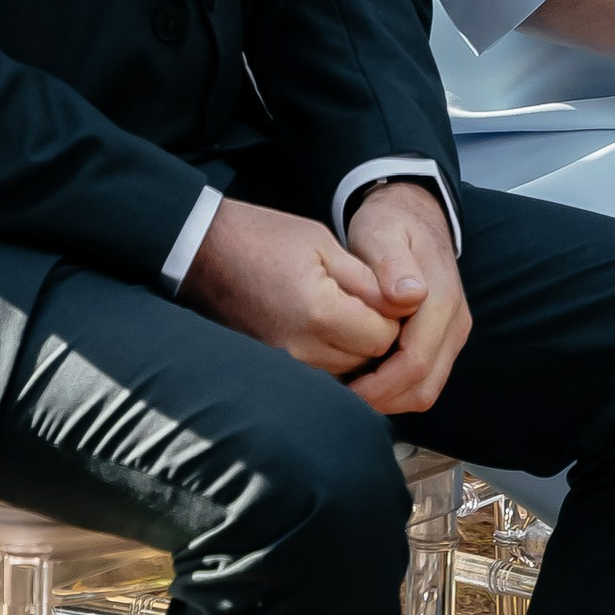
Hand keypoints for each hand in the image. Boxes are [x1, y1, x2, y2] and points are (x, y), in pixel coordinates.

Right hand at [183, 194, 403, 380]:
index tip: (384, 293)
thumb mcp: (324, 244)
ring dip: (357, 349)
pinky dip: (335, 358)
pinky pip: (323, 375)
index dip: (393, 316)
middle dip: (377, 336)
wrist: (205, 252)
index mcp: (319, 313)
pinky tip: (330, 330)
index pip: (383, 337)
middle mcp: (301, 349)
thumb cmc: (264, 239)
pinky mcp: (275, 368)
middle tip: (368, 301)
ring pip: (348, 374)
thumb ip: (370, 280)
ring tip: (347, 313)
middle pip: (368, 361)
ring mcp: (285, 363)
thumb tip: (410, 303)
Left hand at [341, 178, 473, 416]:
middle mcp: (455, 321)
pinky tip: (364, 375)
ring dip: (388, 397)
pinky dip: (395, 387)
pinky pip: (424, 379)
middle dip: (382, 399)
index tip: (344, 388)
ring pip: (426, 389)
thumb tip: (410, 295)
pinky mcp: (444, 340)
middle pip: (424, 386)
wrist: (413, 216)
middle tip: (341, 397)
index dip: (380, 385)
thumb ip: (392, 263)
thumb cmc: (390, 225)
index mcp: (441, 298)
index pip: (416, 362)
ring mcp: (453, 333)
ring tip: (349, 387)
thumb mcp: (381, 232)